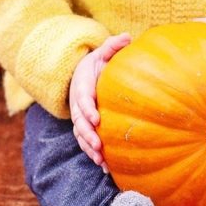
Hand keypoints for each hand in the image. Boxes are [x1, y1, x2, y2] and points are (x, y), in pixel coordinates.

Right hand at [68, 33, 130, 171]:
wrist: (81, 75)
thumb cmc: (96, 64)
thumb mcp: (102, 52)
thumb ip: (112, 45)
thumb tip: (127, 37)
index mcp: (82, 86)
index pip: (82, 98)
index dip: (87, 109)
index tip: (96, 118)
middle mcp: (77, 105)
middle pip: (79, 122)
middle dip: (87, 134)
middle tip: (98, 145)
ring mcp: (79, 118)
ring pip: (81, 136)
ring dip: (89, 149)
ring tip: (101, 160)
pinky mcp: (85, 127)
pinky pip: (86, 143)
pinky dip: (94, 154)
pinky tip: (106, 168)